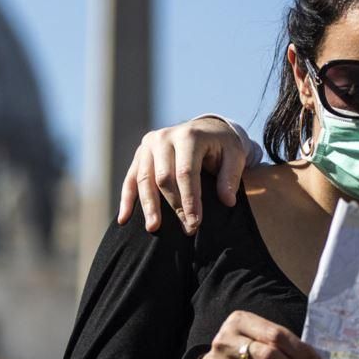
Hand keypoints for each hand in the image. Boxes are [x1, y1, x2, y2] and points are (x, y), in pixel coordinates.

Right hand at [117, 117, 249, 234]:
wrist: (206, 129)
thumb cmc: (221, 146)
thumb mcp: (235, 155)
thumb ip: (230, 177)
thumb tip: (227, 201)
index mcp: (189, 136)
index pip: (186, 172)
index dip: (190, 199)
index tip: (195, 223)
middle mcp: (165, 137)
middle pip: (164, 177)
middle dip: (174, 206)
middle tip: (186, 229)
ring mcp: (149, 144)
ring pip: (144, 179)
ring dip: (148, 206)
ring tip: (153, 228)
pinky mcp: (140, 154)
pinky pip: (130, 178)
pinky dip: (126, 199)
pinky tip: (124, 219)